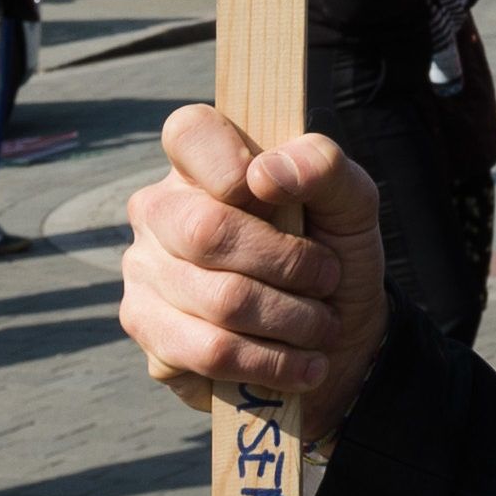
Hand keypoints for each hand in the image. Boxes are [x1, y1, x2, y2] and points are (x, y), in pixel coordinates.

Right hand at [122, 105, 390, 442]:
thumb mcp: (351, 203)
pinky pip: (209, 352)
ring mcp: (144, 273)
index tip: (276, 193)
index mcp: (201, 162)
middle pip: (207, 230)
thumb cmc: (333, 253)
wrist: (337, 340)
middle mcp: (159, 211)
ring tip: (321, 326)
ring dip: (292, 319)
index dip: (233, 162)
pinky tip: (302, 364)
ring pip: (218, 300)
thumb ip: (323, 166)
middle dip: (288, 263)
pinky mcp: (150, 334)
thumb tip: (265, 173)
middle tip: (327, 278)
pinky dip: (272, 361)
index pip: (189, 131)